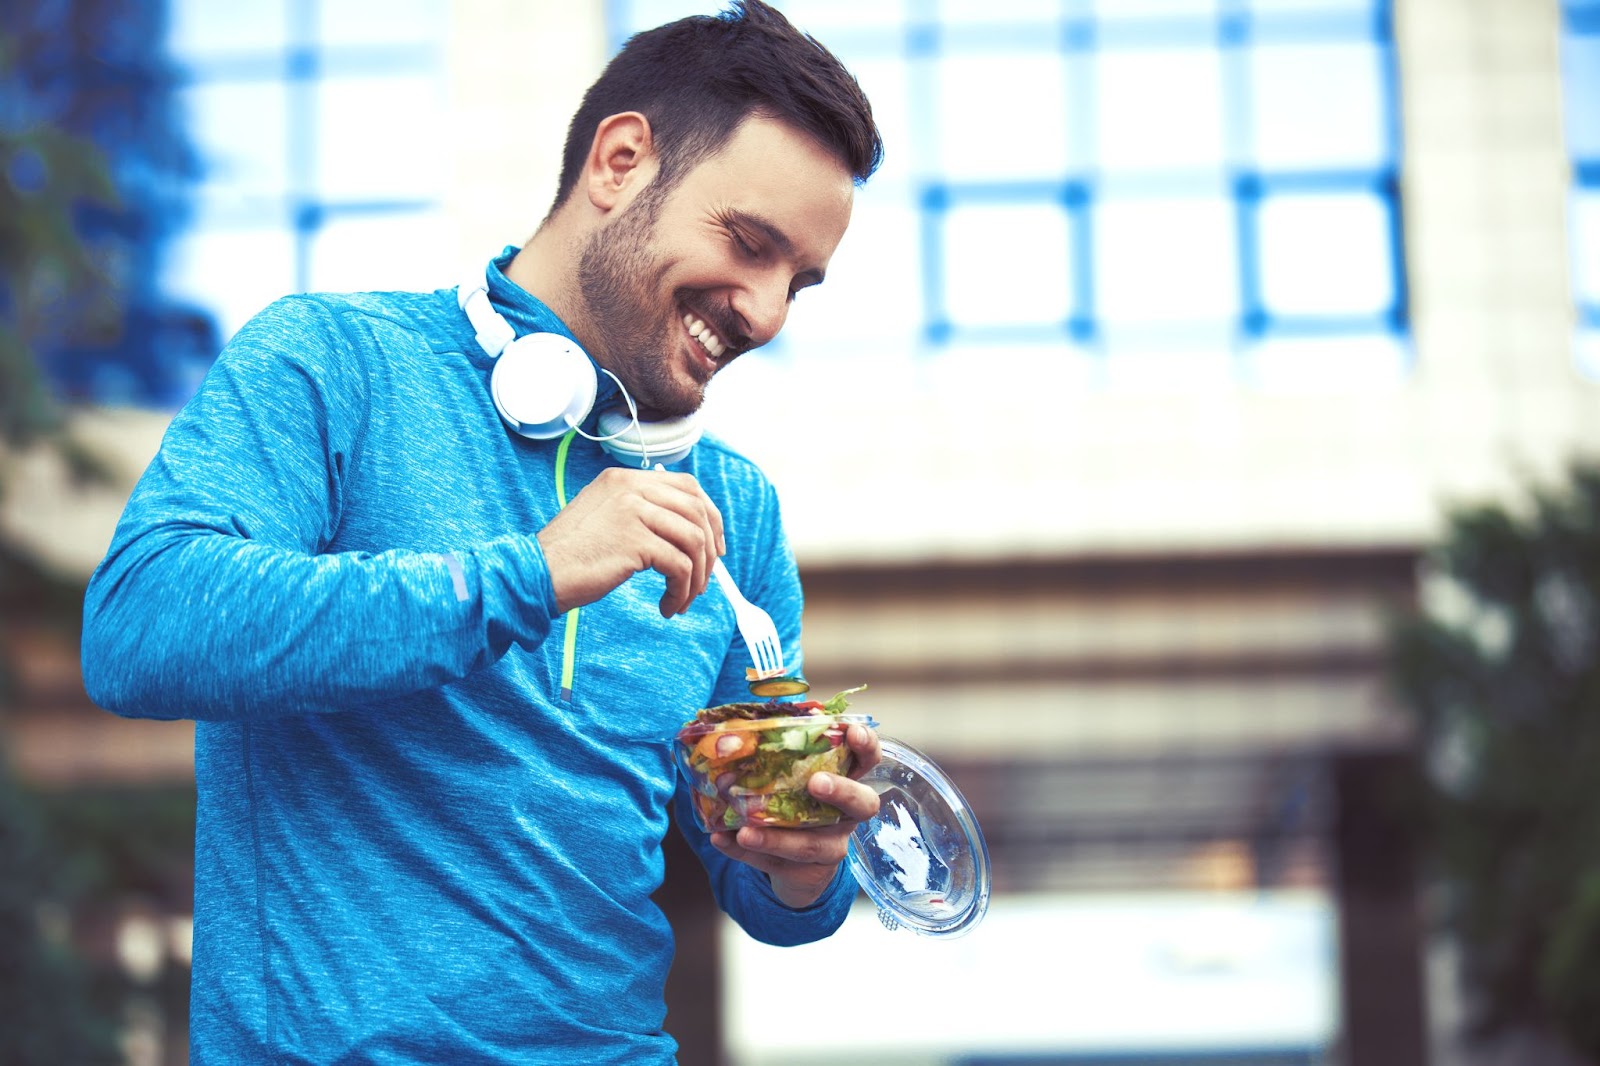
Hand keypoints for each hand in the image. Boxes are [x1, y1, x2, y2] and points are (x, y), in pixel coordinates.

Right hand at [536, 467, 724, 616]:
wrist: (536, 573)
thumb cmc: (570, 556)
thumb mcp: (606, 518)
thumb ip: (641, 514)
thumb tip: (689, 533)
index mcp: (625, 479)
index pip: (688, 486)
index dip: (710, 517)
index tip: (714, 547)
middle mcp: (631, 487)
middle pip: (697, 511)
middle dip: (710, 550)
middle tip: (705, 580)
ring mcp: (632, 510)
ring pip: (694, 540)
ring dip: (697, 577)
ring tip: (683, 599)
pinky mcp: (634, 540)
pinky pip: (679, 566)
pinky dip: (680, 591)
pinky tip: (667, 606)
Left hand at [709, 722, 882, 907]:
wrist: (793, 866)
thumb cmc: (793, 806)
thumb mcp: (789, 781)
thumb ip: (773, 759)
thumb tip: (729, 734)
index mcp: (845, 783)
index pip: (867, 760)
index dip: (866, 746)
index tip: (852, 732)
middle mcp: (845, 816)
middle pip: (862, 804)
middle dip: (842, 791)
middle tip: (816, 783)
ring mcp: (830, 847)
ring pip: (811, 845)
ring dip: (776, 837)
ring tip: (745, 831)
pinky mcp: (807, 872)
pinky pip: (776, 864)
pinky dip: (745, 853)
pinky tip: (722, 840)